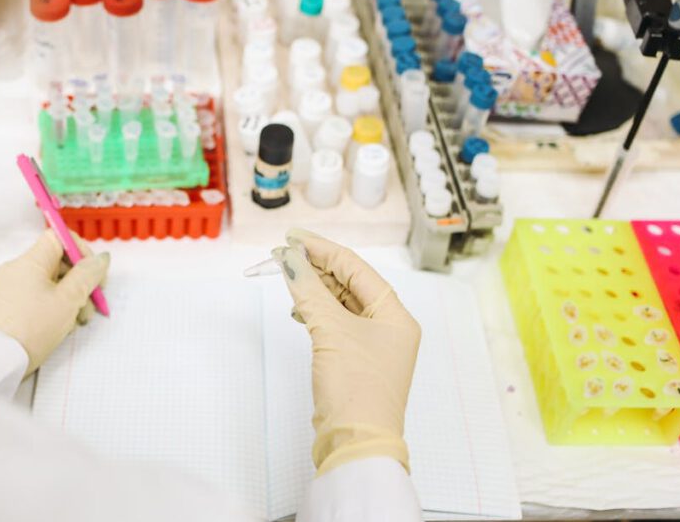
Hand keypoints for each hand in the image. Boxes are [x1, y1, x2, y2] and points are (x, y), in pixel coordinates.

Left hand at [0, 230, 109, 374]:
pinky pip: (37, 298)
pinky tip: (62, 327)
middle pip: (57, 263)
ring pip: (50, 283)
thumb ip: (87, 275)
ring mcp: (11, 288)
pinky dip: (54, 307)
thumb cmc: (31, 328)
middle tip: (92, 305)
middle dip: (80, 282)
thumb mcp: (68, 300)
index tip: (94, 274)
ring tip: (78, 322)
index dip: (81, 251)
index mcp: (31, 261)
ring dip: (70, 298)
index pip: (59, 237)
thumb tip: (100, 259)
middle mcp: (18, 269)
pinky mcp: (8, 307)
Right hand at [274, 228, 420, 475]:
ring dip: (315, 289)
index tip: (293, 237)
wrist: (356, 441)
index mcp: (395, 314)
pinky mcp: (355, 360)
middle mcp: (389, 326)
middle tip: (284, 255)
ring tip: (288, 278)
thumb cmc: (355, 387)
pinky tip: (299, 308)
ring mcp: (373, 345)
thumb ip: (309, 291)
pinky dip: (317, 312)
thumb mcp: (330, 331)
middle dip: (316, 268)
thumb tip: (290, 260)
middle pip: (350, 283)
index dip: (322, 249)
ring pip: (341, 303)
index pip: (356, 268)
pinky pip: (336, 323)